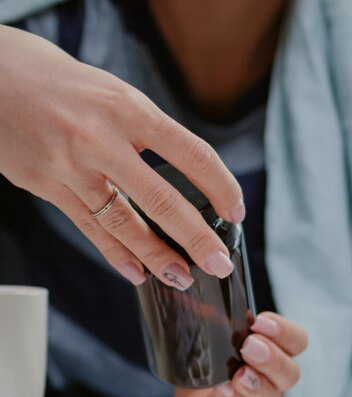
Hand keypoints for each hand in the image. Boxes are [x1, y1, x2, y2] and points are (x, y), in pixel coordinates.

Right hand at [0, 26, 243, 289]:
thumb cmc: (61, 83)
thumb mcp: (112, 94)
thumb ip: (143, 133)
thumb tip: (181, 174)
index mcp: (128, 108)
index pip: (190, 153)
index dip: (220, 186)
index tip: (236, 211)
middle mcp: (101, 138)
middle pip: (161, 198)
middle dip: (195, 237)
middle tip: (219, 263)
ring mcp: (71, 166)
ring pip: (123, 223)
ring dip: (156, 256)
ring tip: (181, 278)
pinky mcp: (47, 187)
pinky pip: (89, 228)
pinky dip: (115, 254)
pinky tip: (136, 272)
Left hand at [174, 313, 307, 396]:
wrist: (191, 391)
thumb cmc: (212, 353)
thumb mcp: (212, 328)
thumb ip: (210, 312)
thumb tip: (190, 289)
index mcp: (274, 350)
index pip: (297, 341)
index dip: (285, 332)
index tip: (259, 322)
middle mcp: (271, 378)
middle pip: (291, 373)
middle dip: (272, 358)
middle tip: (249, 346)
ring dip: (256, 384)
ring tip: (239, 374)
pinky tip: (222, 389)